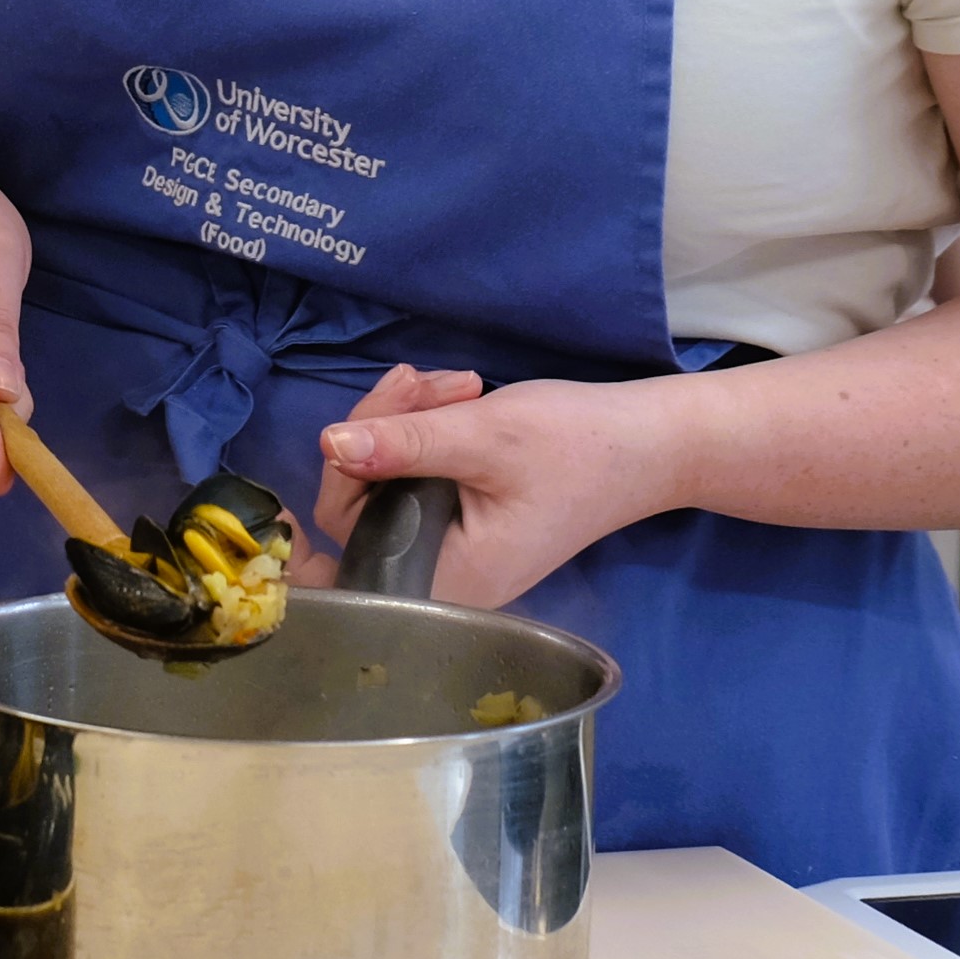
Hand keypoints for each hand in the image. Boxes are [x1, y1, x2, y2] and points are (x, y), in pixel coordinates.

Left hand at [304, 364, 693, 608]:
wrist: (650, 444)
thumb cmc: (577, 446)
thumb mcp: (485, 436)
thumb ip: (406, 444)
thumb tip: (330, 444)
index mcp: (447, 578)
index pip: (350, 544)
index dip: (319, 508)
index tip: (309, 461)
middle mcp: (442, 575)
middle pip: (362, 502)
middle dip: (380, 429)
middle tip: (422, 380)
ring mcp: (452, 547)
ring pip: (387, 480)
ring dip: (405, 420)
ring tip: (456, 381)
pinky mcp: (462, 518)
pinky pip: (415, 475)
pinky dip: (423, 431)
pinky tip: (454, 394)